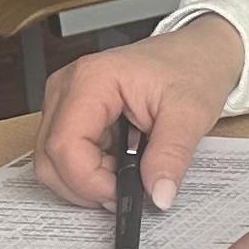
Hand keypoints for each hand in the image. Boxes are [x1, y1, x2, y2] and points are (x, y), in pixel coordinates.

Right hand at [34, 17, 246, 208]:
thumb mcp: (192, 113)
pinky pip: (64, 158)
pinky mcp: (69, 115)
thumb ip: (172, 156)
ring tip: (131, 169)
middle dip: (87, 186)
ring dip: (89, 181)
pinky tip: (121, 162)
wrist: (198, 53)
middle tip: (129, 188)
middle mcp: (66, 88)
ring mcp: (63, 102)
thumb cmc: (192, 69)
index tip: (122, 195)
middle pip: (49, 159)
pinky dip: (91, 172)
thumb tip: (158, 195)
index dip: (88, 181)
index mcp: (90, 79)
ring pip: (52, 163)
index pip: (65, 144)